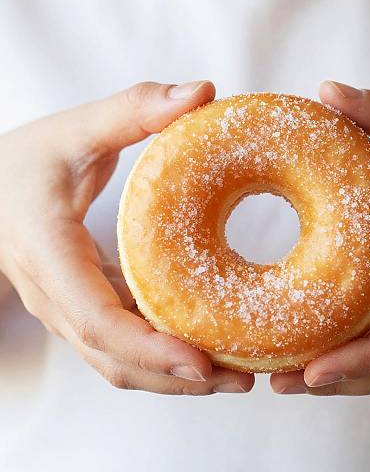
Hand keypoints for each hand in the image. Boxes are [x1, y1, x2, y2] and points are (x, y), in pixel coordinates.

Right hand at [0, 81, 253, 394]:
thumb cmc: (24, 164)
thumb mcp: (74, 130)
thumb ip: (133, 109)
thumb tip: (201, 92)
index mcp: (50, 255)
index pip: (96, 320)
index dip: (148, 349)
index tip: (201, 364)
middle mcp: (60, 298)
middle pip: (117, 359)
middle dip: (178, 378)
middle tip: (242, 379)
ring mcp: (73, 310)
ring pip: (122, 363)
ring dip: (176, 377)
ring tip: (237, 374)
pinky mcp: (90, 308)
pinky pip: (126, 345)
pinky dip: (166, 356)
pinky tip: (208, 347)